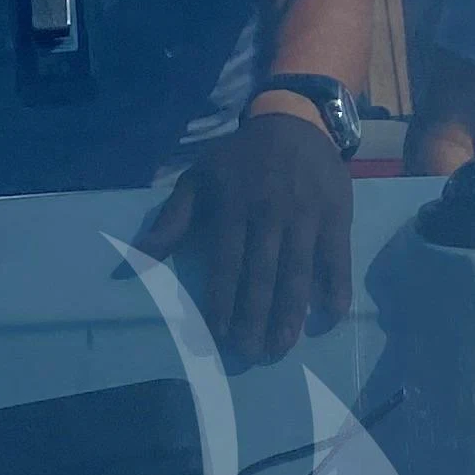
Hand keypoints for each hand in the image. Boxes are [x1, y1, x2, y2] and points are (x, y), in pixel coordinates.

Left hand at [141, 100, 349, 360]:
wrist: (295, 120)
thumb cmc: (241, 158)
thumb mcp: (199, 178)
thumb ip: (171, 219)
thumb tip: (136, 258)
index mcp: (233, 207)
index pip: (227, 263)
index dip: (223, 300)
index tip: (220, 335)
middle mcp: (270, 214)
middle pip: (262, 274)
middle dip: (254, 316)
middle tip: (249, 353)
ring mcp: (306, 216)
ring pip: (297, 271)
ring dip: (290, 313)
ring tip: (281, 346)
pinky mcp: (337, 215)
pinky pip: (337, 256)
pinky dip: (336, 286)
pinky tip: (330, 316)